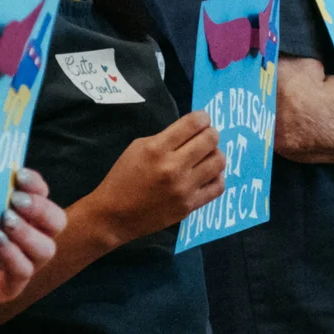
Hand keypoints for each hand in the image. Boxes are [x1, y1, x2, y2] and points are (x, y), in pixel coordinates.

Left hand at [0, 169, 65, 315]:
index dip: (37, 184)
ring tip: (4, 221)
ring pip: (47, 249)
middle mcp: (28, 238)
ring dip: (29, 233)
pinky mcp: (9, 286)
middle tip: (15, 201)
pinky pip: (24, 272)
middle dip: (41, 208)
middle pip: (57, 221)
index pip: (44, 195)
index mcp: (22, 215)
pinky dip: (14, 255)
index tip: (18, 174)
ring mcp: (21, 264)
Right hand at [88, 111, 226, 242]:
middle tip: (207, 136)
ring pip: (218, 162)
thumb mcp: (137, 148)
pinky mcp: (189, 206)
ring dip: (216, 154)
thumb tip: (192, 132)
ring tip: (208, 155)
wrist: (115, 216)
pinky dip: (217, 176)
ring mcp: (184, 188)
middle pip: (210, 140)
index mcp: (156, 149)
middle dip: (211, 133)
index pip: (192, 124)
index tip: (202, 119)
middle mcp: (173, 167)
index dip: (202, 117)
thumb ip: (165, 138)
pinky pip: (218, 187)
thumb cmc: (123, 178)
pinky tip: (209, 174)